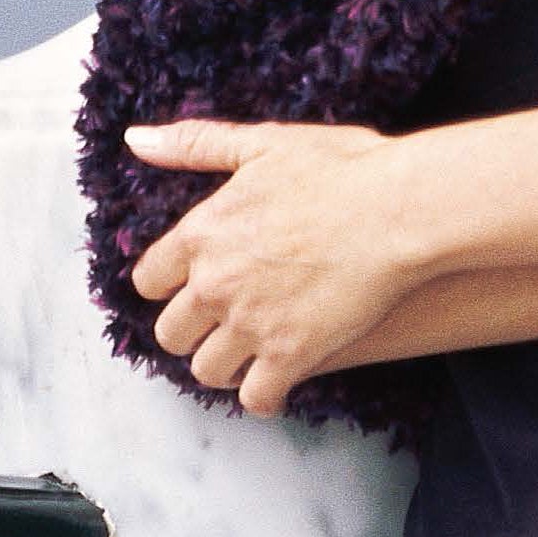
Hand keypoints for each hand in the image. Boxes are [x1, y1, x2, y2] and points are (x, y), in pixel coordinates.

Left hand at [125, 116, 407, 417]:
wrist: (401, 210)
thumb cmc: (341, 171)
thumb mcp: (264, 143)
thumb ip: (196, 145)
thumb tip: (136, 139)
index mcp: (202, 233)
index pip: (149, 281)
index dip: (171, 286)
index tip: (192, 287)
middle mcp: (215, 284)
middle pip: (171, 333)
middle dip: (193, 331)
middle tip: (221, 325)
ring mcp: (251, 324)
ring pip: (207, 369)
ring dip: (225, 365)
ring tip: (248, 355)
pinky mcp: (291, 356)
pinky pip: (256, 397)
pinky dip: (265, 396)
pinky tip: (279, 382)